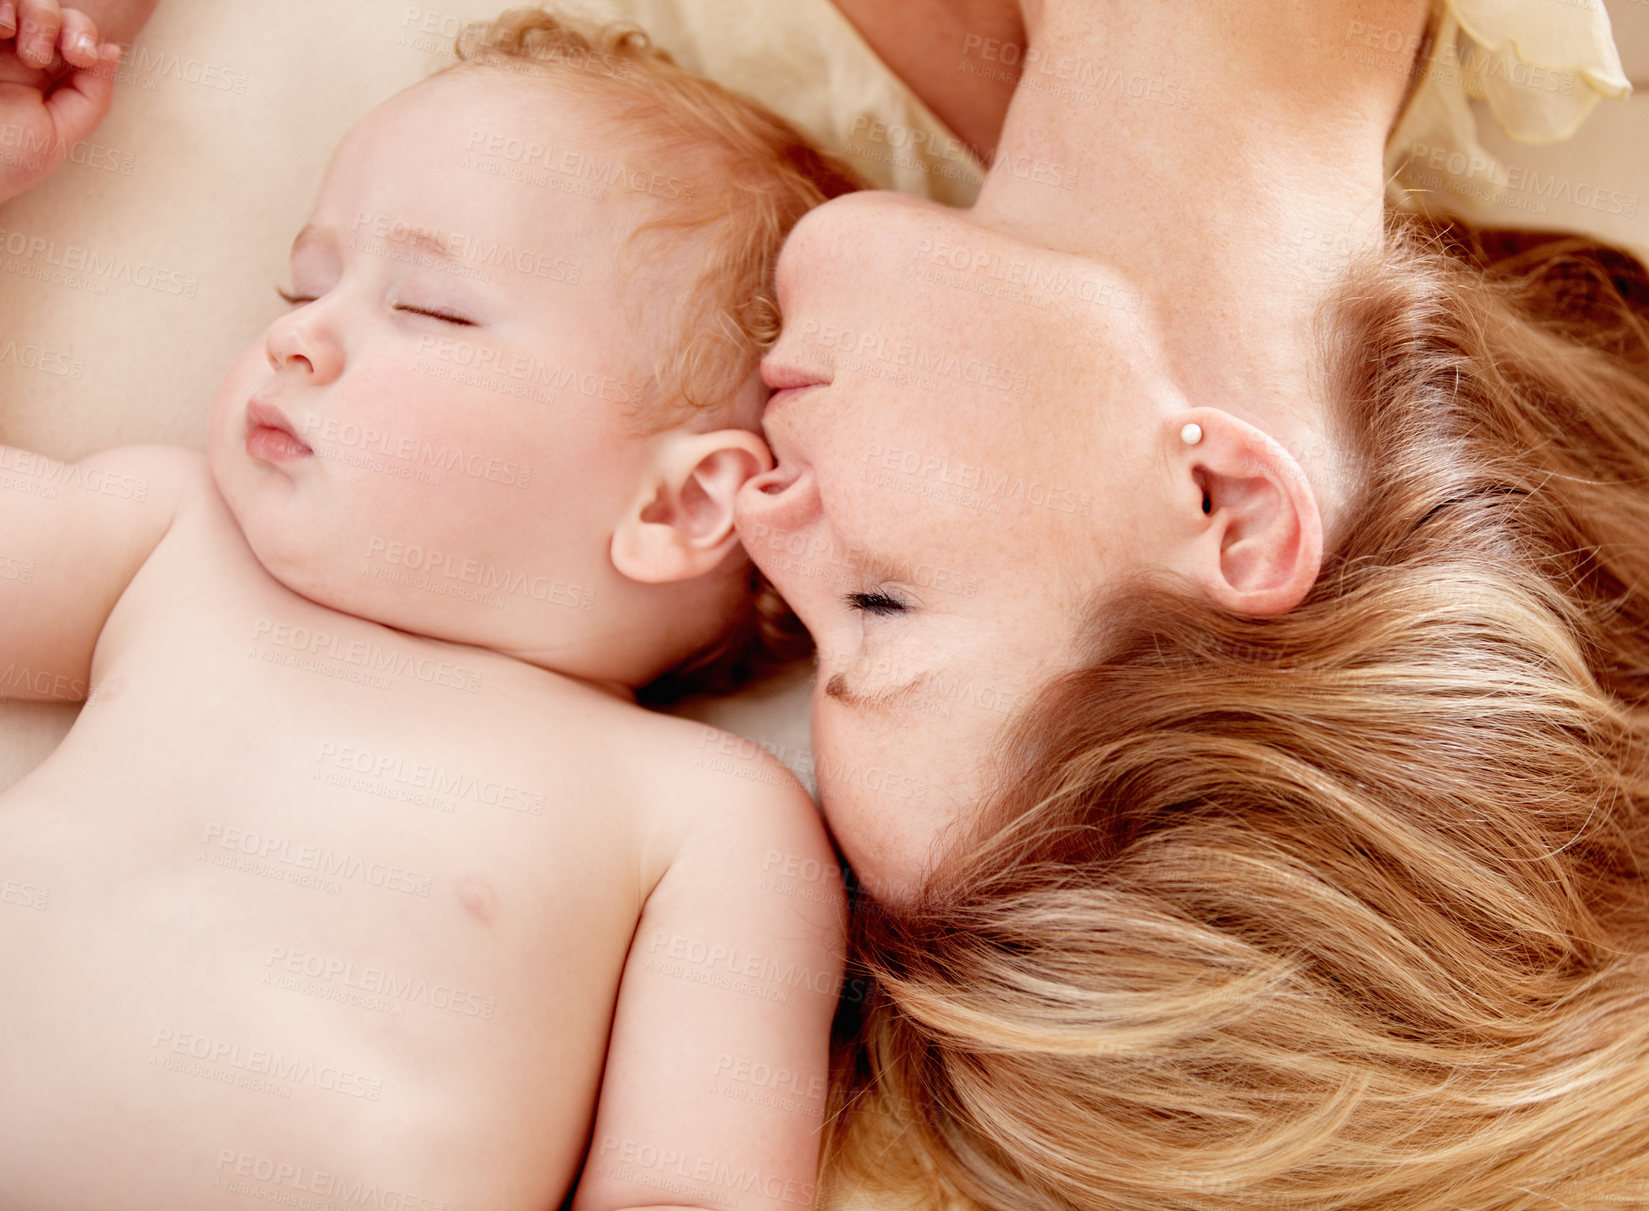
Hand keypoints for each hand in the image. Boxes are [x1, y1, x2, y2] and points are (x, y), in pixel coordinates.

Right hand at [0, 0, 122, 204]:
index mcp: (40, 73)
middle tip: (42, 56)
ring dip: (32, 13)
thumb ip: (91, 95)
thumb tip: (111, 50)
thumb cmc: (5, 161)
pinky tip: (0, 29)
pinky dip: (1, 6)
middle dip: (57, 22)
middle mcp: (11, 50)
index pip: (70, 30)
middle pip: (46, 7)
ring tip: (20, 48)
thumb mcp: (60, 134)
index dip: (82, 32)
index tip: (82, 57)